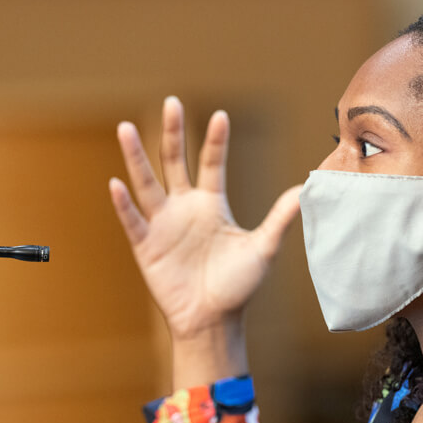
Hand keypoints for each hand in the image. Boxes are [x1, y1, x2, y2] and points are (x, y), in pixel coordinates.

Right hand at [109, 97, 301, 341]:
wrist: (212, 321)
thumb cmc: (237, 287)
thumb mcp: (263, 249)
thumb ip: (280, 218)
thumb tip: (306, 189)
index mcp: (211, 205)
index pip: (212, 163)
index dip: (215, 140)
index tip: (221, 114)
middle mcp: (184, 208)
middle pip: (175, 161)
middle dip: (173, 132)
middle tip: (171, 102)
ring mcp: (162, 224)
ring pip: (146, 182)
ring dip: (136, 156)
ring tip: (125, 128)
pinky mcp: (146, 245)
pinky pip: (133, 220)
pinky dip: (123, 203)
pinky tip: (116, 183)